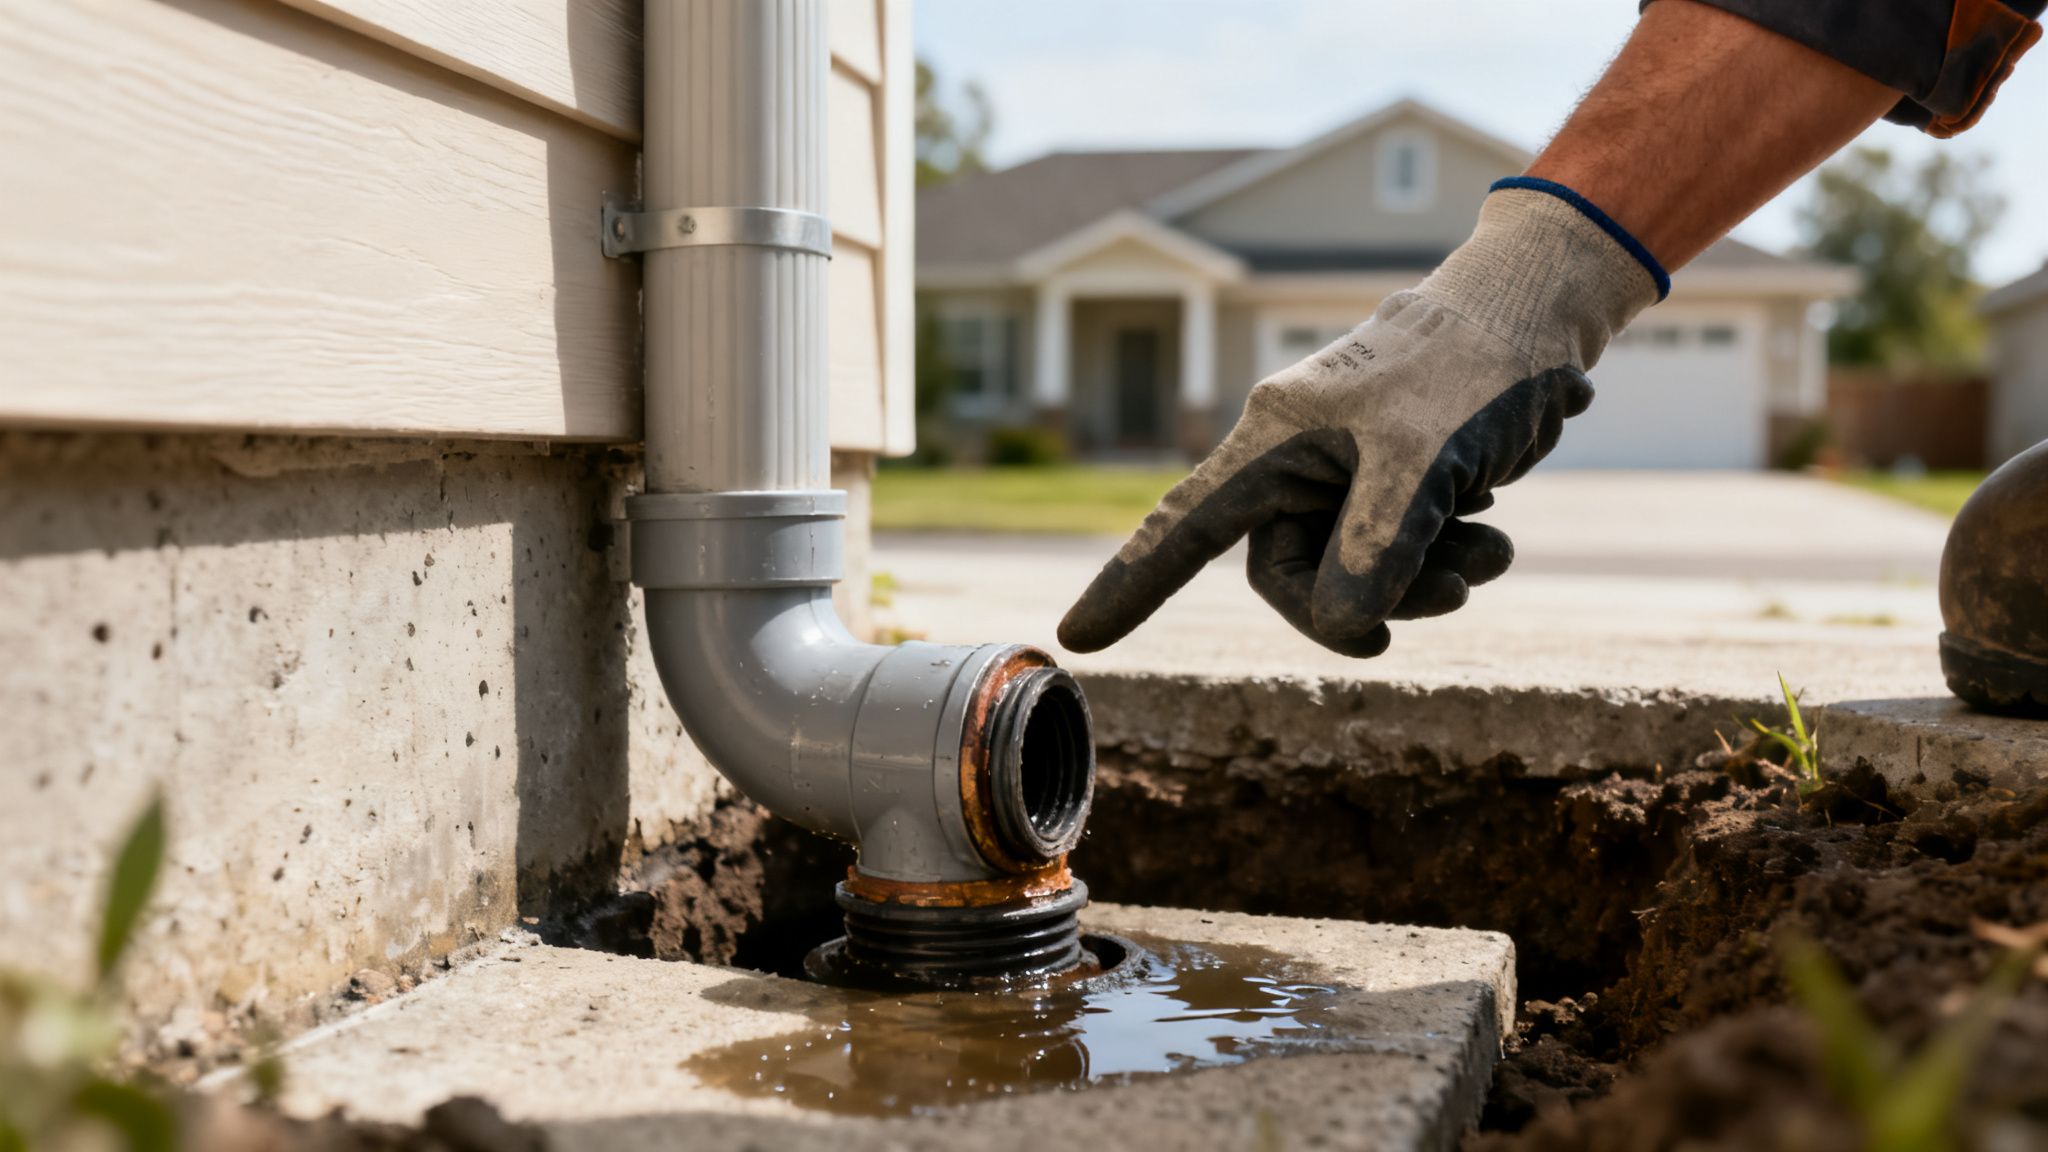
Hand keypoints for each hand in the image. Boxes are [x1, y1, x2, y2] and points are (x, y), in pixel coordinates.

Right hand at [1058, 182, 1663, 656]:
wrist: (1542, 314)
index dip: (1130, 585)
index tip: (1076, 640)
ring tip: (1492, 551)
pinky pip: (1391, 550)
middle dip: (1371, 599)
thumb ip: (1376, 548)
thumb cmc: (1474, 365)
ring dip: (1424, 580)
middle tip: (1456, 590)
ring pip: (1351, 569)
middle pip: (1292, 572)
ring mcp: (1343, 469)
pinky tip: (1490, 524)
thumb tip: (1340, 626)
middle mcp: (1296, 456)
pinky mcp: (1388, 478)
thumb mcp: (1426, 462)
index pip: (1184, 526)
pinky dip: (1441, 555)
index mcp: (1276, 439)